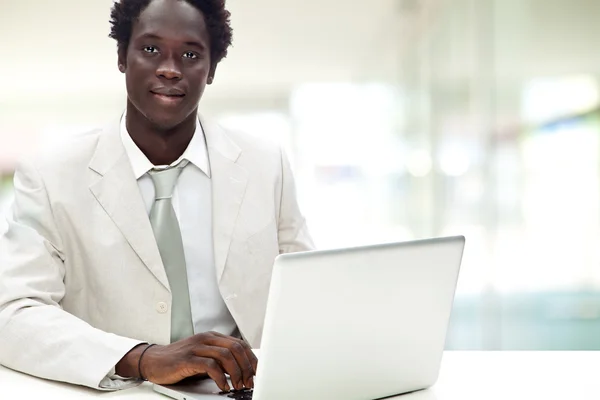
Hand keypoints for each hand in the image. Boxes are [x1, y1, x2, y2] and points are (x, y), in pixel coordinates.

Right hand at [117, 332, 257, 391]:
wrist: (153, 361)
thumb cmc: (179, 360)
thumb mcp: (203, 356)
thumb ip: (220, 359)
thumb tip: (241, 370)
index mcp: (212, 337)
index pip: (240, 343)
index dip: (251, 358)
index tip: (257, 372)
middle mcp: (206, 339)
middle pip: (236, 348)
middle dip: (246, 367)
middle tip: (249, 382)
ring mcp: (196, 347)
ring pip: (226, 356)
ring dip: (236, 373)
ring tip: (238, 386)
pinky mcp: (188, 359)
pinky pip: (210, 366)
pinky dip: (221, 378)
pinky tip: (223, 386)